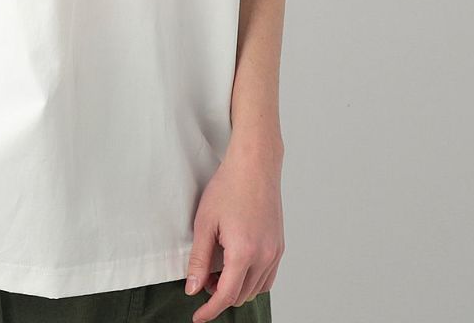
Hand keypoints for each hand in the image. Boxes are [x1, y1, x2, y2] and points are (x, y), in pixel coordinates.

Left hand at [185, 139, 283, 321]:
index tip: (198, 316)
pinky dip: (252, 280)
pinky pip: (267, 277)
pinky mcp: (280, 246)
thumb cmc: (228, 187)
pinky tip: (237, 265)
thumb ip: (199, 259)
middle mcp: (264, 256)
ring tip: (218, 269)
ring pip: (256, 289)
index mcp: (244, 252)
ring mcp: (275, 252)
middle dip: (220, 295)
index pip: (226, 295)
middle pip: (241, 295)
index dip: (210, 310)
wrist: (254, 165)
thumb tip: (193, 288)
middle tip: (204, 278)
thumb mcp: (205, 222)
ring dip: (236, 288)